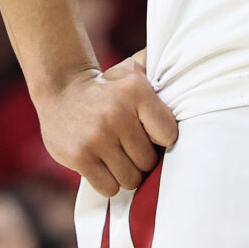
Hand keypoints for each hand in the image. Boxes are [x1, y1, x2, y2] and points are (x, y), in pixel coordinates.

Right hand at [37, 50, 176, 196]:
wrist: (59, 88)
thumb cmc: (105, 86)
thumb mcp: (129, 72)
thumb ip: (157, 69)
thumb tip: (190, 60)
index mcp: (135, 91)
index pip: (169, 135)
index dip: (161, 139)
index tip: (151, 134)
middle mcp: (116, 113)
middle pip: (148, 162)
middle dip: (141, 159)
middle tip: (128, 146)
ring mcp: (96, 137)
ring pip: (130, 179)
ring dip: (125, 173)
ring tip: (116, 157)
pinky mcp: (79, 156)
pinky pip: (109, 187)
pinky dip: (108, 182)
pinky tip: (101, 165)